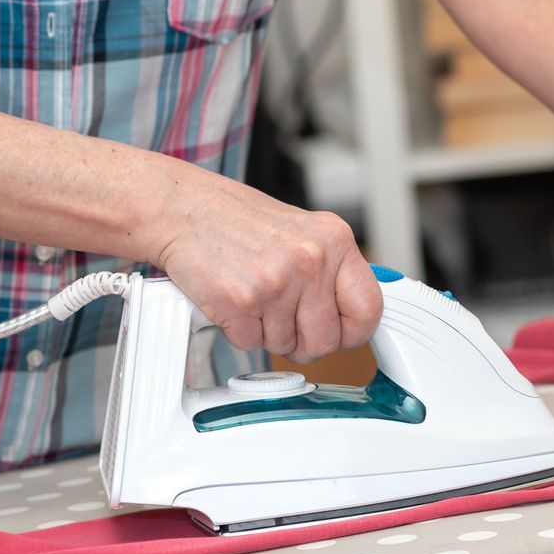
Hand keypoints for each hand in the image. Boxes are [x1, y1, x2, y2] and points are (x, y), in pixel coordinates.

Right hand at [152, 170, 381, 359]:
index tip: (338, 332)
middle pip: (326, 340)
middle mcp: (311, 260)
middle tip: (282, 318)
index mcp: (335, 240)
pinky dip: (239, 331)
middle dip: (303, 340)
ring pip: (286, 345)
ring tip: (253, 296)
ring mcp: (276, 282)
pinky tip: (232, 299)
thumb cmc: (238, 221)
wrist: (184, 208)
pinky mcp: (241, 302)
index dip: (352, 331)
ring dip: (266, 332)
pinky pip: (251, 344)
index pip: (370, 309)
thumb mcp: (302, 233)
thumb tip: (353, 315)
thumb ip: (330, 272)